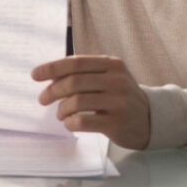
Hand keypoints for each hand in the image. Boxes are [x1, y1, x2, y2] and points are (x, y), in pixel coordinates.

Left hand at [31, 55, 150, 149]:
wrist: (151, 119)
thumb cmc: (120, 96)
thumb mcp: (108, 78)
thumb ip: (84, 74)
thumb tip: (49, 76)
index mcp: (112, 64)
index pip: (75, 63)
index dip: (52, 68)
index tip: (35, 75)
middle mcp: (117, 80)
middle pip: (73, 82)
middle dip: (52, 91)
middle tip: (43, 99)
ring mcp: (118, 102)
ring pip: (77, 101)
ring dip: (61, 109)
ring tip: (60, 114)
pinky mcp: (117, 123)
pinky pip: (84, 121)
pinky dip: (71, 123)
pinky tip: (70, 124)